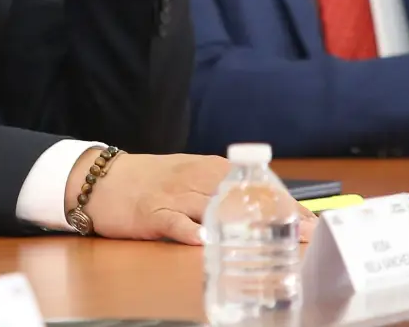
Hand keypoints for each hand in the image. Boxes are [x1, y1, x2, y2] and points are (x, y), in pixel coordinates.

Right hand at [66, 152, 316, 244]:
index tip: (308, 219)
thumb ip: (219, 188)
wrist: (100, 179)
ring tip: (271, 240)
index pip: (252, 181)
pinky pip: (173, 222)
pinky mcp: (151, 213)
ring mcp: (173, 195)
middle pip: (240, 194)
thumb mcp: (188, 176)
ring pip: (213, 206)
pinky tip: (207, 241)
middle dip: (273, 213)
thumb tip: (260, 207)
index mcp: (206, 168)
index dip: (282, 200)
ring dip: (243, 224)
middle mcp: (194, 178)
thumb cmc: (150, 181)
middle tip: (301, 232)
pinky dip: (190, 231)